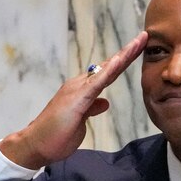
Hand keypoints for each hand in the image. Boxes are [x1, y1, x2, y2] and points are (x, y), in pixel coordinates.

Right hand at [0, 31, 147, 168]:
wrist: (36, 144)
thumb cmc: (56, 135)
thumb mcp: (80, 121)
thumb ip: (92, 109)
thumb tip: (105, 103)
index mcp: (83, 90)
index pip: (107, 73)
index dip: (123, 61)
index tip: (138, 49)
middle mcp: (80, 84)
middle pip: (109, 66)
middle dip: (128, 52)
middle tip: (144, 36)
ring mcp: (78, 90)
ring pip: (106, 70)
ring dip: (123, 56)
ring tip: (138, 42)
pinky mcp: (77, 99)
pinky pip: (96, 83)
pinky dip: (108, 71)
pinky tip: (119, 61)